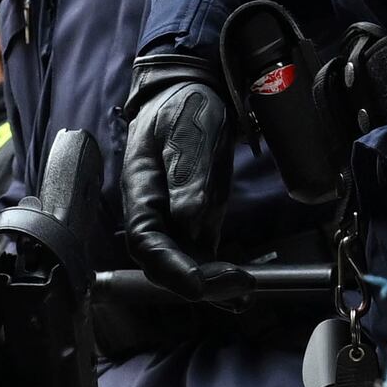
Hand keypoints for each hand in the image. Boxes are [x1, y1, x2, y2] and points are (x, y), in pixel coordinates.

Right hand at [116, 42, 241, 295]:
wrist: (188, 94)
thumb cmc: (182, 108)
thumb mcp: (186, 132)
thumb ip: (187, 176)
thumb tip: (188, 220)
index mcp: (142, 195)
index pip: (148, 245)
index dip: (173, 270)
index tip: (202, 283)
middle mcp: (155, 216)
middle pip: (167, 265)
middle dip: (200, 283)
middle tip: (239, 284)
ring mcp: (175, 221)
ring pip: (187, 266)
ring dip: (214, 286)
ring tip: (244, 291)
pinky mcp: (195, 221)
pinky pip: (203, 257)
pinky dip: (220, 277)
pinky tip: (240, 290)